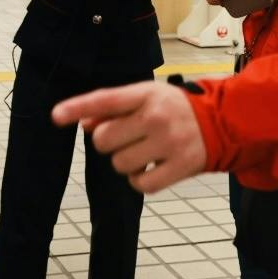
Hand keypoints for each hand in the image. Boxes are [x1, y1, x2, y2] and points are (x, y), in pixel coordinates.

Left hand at [53, 80, 208, 192]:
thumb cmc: (176, 108)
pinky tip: (151, 167)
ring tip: (143, 151)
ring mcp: (169, 143)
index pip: (105, 100)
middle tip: (126, 137)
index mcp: (146, 94)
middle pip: (103, 139)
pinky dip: (139, 180)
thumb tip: (84, 123)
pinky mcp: (180, 167)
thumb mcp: (148, 97)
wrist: (222, 121)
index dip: (77, 107)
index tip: (55, 115)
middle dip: (107, 141)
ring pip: (119, 164)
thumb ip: (115, 108)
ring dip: (124, 161)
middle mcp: (156, 117)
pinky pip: (139, 184)